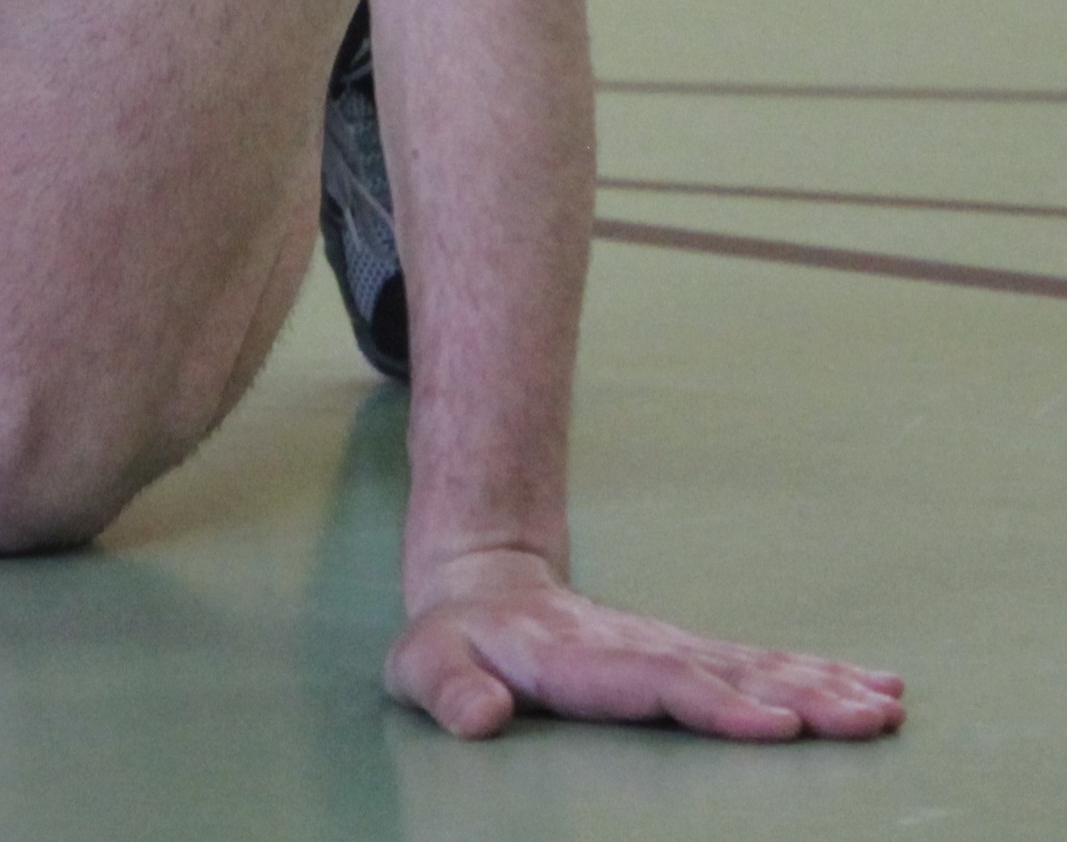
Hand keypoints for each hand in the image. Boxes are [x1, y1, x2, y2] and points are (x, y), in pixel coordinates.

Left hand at [388, 550, 904, 739]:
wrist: (480, 589)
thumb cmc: (450, 645)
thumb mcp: (424, 666)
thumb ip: (448, 690)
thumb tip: (479, 718)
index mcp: (579, 660)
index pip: (656, 682)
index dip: (714, 702)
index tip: (777, 723)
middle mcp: (638, 649)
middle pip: (726, 671)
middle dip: (801, 695)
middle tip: (870, 715)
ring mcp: (668, 649)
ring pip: (755, 666)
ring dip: (824, 686)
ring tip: (888, 705)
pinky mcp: (687, 657)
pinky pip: (760, 667)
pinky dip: (819, 678)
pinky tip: (874, 690)